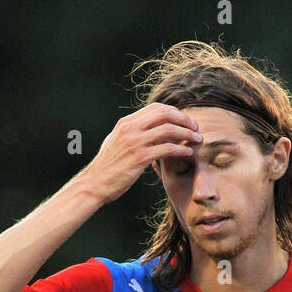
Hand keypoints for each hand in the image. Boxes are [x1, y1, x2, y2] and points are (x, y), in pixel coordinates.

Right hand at [77, 102, 201, 204]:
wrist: (94, 184)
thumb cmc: (107, 167)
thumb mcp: (116, 143)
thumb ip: (131, 133)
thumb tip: (147, 129)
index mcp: (126, 123)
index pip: (156, 108)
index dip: (174, 112)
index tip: (184, 121)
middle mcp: (130, 128)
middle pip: (165, 114)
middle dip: (184, 119)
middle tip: (195, 128)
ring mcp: (135, 142)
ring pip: (169, 130)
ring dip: (187, 134)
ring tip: (197, 140)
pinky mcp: (140, 158)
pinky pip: (168, 149)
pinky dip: (181, 149)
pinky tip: (188, 153)